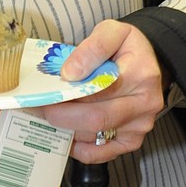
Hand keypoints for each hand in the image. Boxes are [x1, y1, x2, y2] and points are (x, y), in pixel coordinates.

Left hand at [38, 19, 164, 163]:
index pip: (98, 89)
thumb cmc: (126, 48)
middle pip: (95, 118)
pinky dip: (79, 148)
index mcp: (141, 75)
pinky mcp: (132, 141)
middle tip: (38, 108)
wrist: (147, 64)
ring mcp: (139, 126)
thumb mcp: (112, 32)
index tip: (43, 94)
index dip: (66, 94)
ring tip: (49, 116)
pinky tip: (67, 134)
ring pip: (93, 137)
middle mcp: (144, 104)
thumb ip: (92, 48)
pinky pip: (101, 154)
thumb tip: (70, 73)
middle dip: (60, 115)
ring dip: (66, 129)